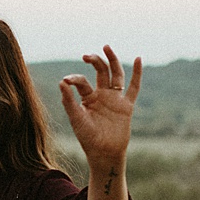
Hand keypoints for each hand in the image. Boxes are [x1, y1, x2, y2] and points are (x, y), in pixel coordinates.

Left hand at [58, 45, 139, 164]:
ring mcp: (115, 99)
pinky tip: (137, 59)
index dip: (74, 79)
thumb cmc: (87, 138)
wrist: (103, 153)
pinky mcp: (127, 106)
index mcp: (88, 97)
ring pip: (115, 74)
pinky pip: (134, 88)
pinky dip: (137, 74)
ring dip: (112, 60)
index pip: (82, 81)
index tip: (67, 81)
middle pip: (100, 71)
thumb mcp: (76, 119)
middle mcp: (102, 95)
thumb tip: (62, 82)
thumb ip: (69, 101)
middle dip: (94, 61)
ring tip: (106, 47)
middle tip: (86, 55)